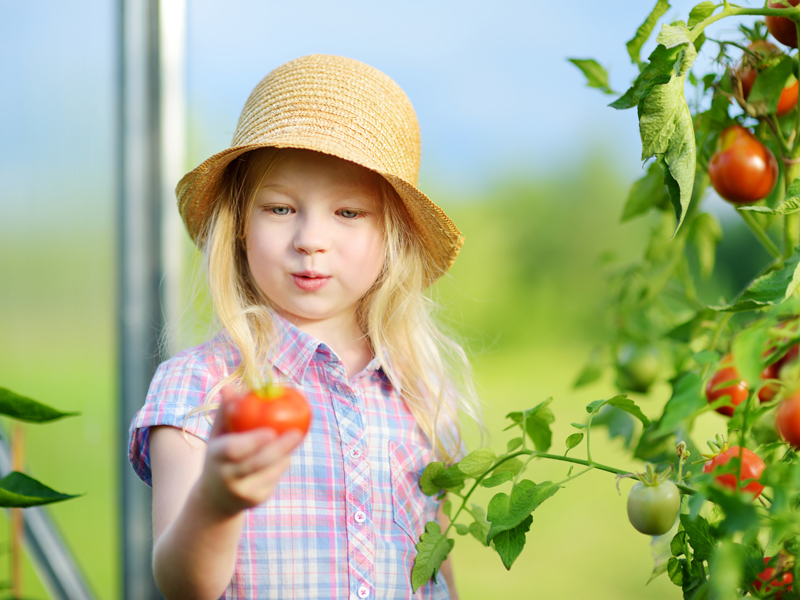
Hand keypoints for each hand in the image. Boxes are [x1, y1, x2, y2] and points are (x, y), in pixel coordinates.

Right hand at [197, 385, 304, 516]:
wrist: (215, 498)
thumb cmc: (220, 455)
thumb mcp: (217, 435)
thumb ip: (226, 411)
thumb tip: (231, 386)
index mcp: (216, 457)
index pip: (234, 450)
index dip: (253, 441)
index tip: (271, 431)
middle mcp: (227, 478)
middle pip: (258, 462)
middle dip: (280, 447)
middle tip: (298, 432)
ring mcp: (243, 492)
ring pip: (272, 470)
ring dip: (283, 454)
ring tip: (287, 440)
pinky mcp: (256, 501)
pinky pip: (275, 477)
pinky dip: (280, 465)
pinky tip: (277, 459)